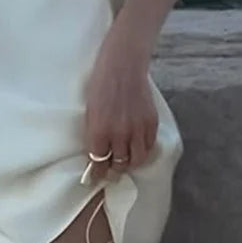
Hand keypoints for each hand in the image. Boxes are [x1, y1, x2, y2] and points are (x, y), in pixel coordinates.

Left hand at [81, 29, 157, 184]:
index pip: (99, 163)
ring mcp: (138, 129)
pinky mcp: (151, 123)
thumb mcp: (90, 111)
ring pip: (136, 160)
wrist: (123, 66)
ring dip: (130, 164)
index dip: (97, 173)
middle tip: (111, 170)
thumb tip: (96, 152)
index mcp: (99, 131)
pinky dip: (143, 151)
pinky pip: (149, 147)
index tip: (95, 177)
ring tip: (125, 162)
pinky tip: (137, 148)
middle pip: (119, 165)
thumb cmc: (100, 84)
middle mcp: (119, 134)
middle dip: (113, 170)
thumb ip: (94, 133)